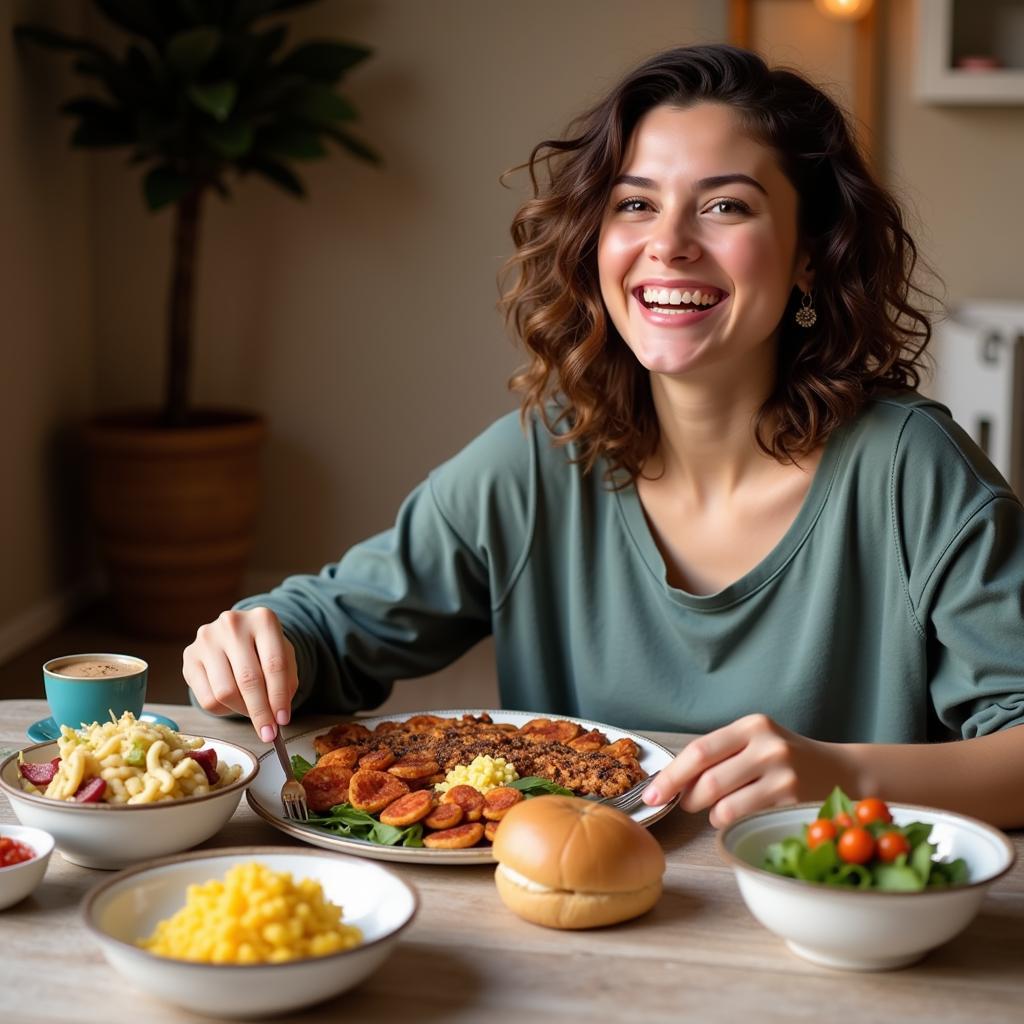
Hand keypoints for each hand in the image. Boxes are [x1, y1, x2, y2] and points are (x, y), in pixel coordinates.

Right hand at [182, 608, 298, 741]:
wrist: (238, 634)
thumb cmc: (265, 649)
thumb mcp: (285, 657)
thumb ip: (285, 682)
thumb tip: (277, 715)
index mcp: (263, 619)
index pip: (274, 664)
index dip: (279, 696)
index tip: (283, 721)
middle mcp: (232, 624)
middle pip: (248, 679)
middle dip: (260, 712)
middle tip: (268, 733)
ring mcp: (207, 639)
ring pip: (225, 691)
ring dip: (242, 710)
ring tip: (253, 711)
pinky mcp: (189, 656)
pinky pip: (207, 698)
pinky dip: (224, 709)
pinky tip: (232, 702)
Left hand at [642, 713, 852, 827]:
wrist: (843, 772)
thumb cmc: (787, 759)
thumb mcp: (756, 742)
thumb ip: (719, 755)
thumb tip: (671, 781)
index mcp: (753, 725)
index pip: (699, 751)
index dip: (671, 776)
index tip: (652, 794)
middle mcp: (768, 747)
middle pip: (707, 781)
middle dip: (687, 798)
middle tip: (686, 803)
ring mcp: (783, 776)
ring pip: (722, 806)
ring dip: (709, 813)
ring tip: (718, 807)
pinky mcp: (792, 804)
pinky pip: (742, 820)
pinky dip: (729, 822)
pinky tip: (740, 813)